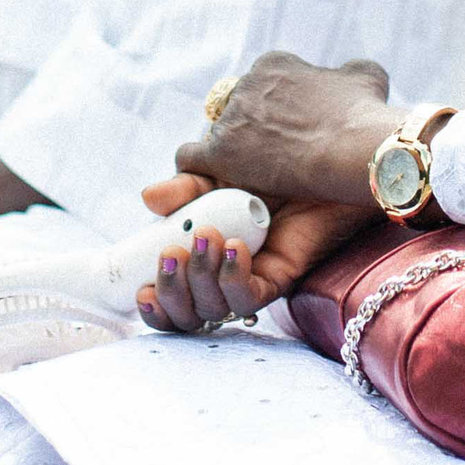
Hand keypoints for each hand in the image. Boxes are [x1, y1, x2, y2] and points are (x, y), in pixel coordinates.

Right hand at [132, 173, 372, 330]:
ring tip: (208, 237)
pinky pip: (252, 298)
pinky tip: (236, 248)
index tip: (140, 290)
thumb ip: (186, 187)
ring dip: (202, 277)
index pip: (168, 296)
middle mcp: (222, 272)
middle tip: (172, 253)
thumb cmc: (271, 159)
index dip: (153, 303)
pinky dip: (236, 278)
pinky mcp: (282, 276)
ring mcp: (252, 276)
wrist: (323, 153)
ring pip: (216, 307)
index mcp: (198, 252)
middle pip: (188, 311)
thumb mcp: (218, 168)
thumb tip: (149, 199)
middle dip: (173, 290)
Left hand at [175, 52, 404, 209]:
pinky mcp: (221, 153)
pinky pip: (191, 158)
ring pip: (221, 136)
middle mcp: (247, 85)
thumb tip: (350, 76)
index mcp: (274, 64)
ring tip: (254, 177)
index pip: (262, 86)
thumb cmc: (364, 115)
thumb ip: (352, 73)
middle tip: (275, 157)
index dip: (276, 112)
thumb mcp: (366, 77)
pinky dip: (198, 170)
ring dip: (235, 154)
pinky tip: (216, 184)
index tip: (292, 131)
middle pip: (239, 111)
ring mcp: (232, 119)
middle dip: (255, 131)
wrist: (353, 147)